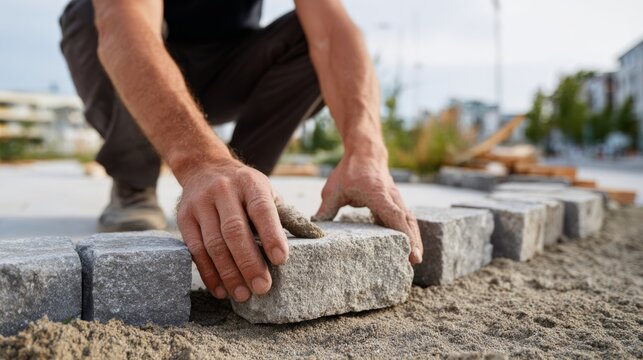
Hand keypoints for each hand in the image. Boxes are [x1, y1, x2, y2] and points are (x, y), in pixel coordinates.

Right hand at [176, 159, 288, 301]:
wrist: (204, 168)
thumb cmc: (244, 188)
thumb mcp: (265, 190)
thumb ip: (283, 214)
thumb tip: (314, 239)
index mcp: (250, 183)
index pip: (261, 209)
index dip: (271, 235)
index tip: (281, 260)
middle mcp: (223, 191)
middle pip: (234, 230)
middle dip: (249, 262)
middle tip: (263, 287)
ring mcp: (201, 204)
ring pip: (213, 243)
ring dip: (229, 273)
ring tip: (243, 294)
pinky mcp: (184, 218)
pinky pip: (196, 250)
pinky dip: (209, 273)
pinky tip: (221, 290)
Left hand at [313, 154, 422, 262]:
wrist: (365, 152)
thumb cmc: (350, 170)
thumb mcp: (333, 189)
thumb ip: (326, 209)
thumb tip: (316, 228)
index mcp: (378, 194)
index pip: (394, 216)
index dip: (403, 234)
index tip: (409, 250)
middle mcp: (391, 197)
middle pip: (406, 221)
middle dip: (413, 241)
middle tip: (416, 261)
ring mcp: (395, 198)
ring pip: (408, 219)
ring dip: (414, 237)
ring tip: (415, 258)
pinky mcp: (394, 201)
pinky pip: (404, 217)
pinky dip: (407, 230)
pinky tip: (406, 246)